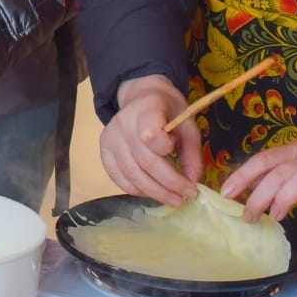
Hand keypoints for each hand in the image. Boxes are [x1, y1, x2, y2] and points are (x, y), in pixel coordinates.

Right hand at [99, 75, 201, 205]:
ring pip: (131, 173)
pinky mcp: (104, 149)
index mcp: (147, 109)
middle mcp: (124, 122)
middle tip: (185, 197)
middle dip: (168, 185)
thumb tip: (192, 182)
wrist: (142, 96)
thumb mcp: (188, 125)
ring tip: (172, 199)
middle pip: (144, 161)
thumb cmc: (168, 111)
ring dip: (153, 192)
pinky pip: (117, 177)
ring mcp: (110, 137)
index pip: (152, 135)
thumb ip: (192, 154)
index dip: (169, 155)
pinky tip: (152, 193)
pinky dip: (136, 190)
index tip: (187, 168)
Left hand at [220, 131, 296, 221]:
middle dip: (259, 195)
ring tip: (277, 214)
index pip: (263, 160)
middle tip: (249, 216)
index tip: (225, 193)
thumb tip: (256, 194)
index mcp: (294, 152)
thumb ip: (286, 178)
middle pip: (277, 171)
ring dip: (285, 195)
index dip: (242, 175)